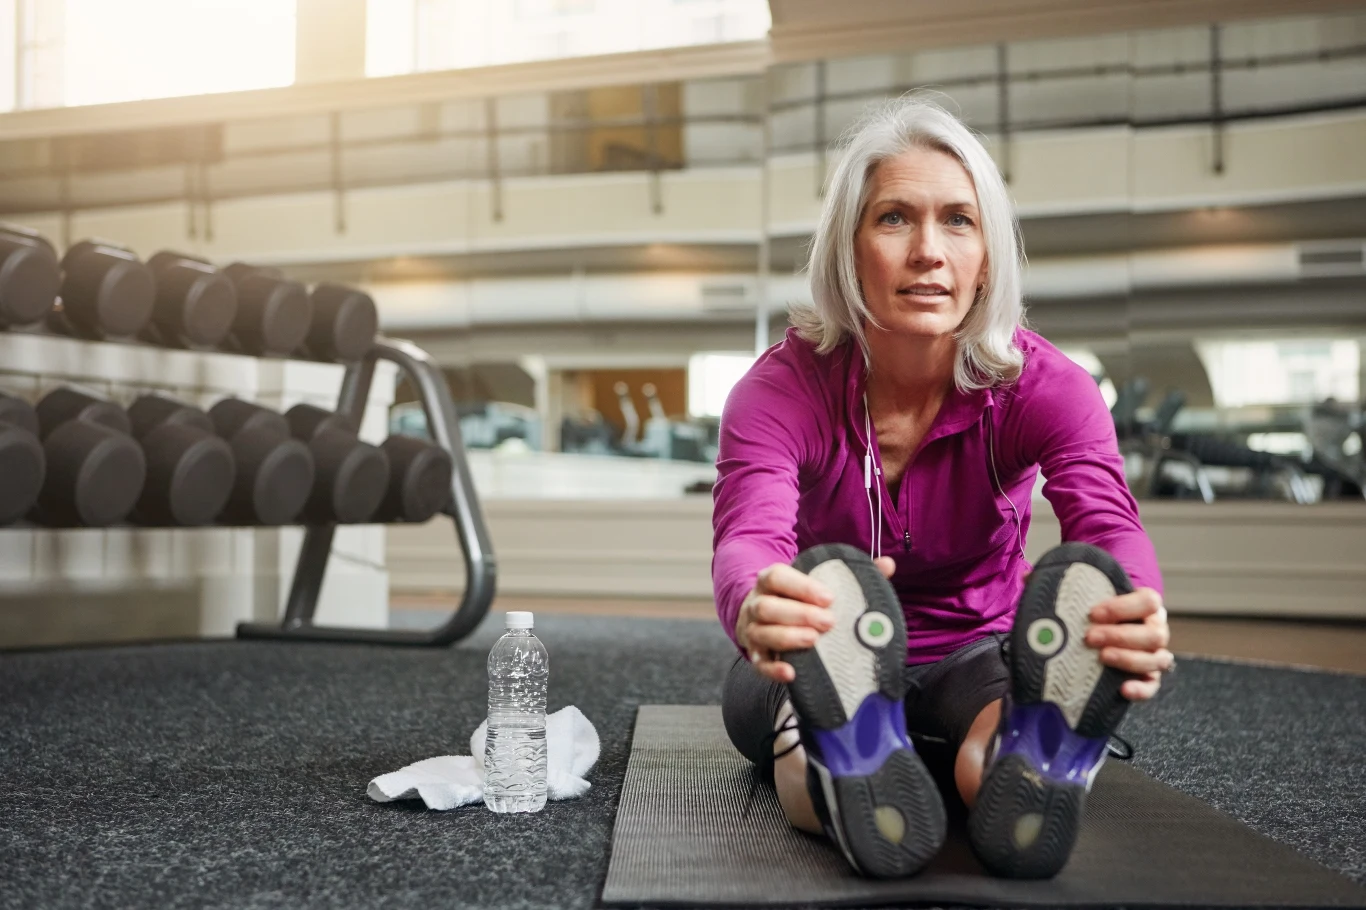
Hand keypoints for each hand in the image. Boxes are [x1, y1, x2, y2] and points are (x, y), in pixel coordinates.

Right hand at [738, 556, 895, 683]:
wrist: (763, 616)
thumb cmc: (798, 599)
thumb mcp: (815, 583)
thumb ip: (849, 575)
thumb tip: (886, 564)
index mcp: (771, 581)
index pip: (778, 577)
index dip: (801, 587)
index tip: (829, 598)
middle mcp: (757, 603)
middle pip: (768, 606)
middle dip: (799, 614)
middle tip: (829, 622)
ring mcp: (752, 630)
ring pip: (761, 632)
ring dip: (787, 637)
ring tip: (814, 640)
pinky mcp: (755, 654)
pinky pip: (759, 663)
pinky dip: (773, 669)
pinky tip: (791, 673)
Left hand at [1085, 586, 1172, 701]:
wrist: (1101, 632)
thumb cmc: (1098, 614)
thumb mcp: (1096, 602)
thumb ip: (1086, 598)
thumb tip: (1060, 595)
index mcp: (1148, 607)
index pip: (1148, 602)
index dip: (1123, 607)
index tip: (1094, 613)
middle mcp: (1156, 631)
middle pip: (1154, 635)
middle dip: (1119, 636)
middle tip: (1090, 637)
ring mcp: (1155, 656)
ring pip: (1156, 660)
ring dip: (1128, 659)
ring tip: (1102, 657)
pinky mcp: (1149, 679)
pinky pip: (1152, 686)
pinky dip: (1140, 689)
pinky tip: (1123, 688)